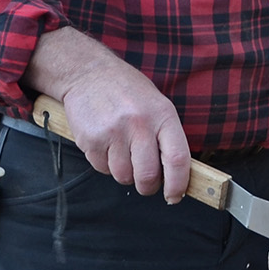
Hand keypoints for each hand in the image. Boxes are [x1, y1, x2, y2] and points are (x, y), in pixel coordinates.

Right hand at [26, 27, 191, 202]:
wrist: (90, 73)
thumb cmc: (129, 92)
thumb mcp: (158, 105)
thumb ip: (167, 137)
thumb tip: (177, 173)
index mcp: (163, 115)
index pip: (177, 159)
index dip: (178, 184)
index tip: (175, 196)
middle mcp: (139, 125)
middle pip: (147, 175)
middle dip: (148, 187)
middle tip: (147, 183)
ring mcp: (113, 133)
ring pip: (123, 176)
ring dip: (125, 174)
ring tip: (124, 153)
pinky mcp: (90, 140)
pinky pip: (102, 169)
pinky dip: (106, 165)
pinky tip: (108, 145)